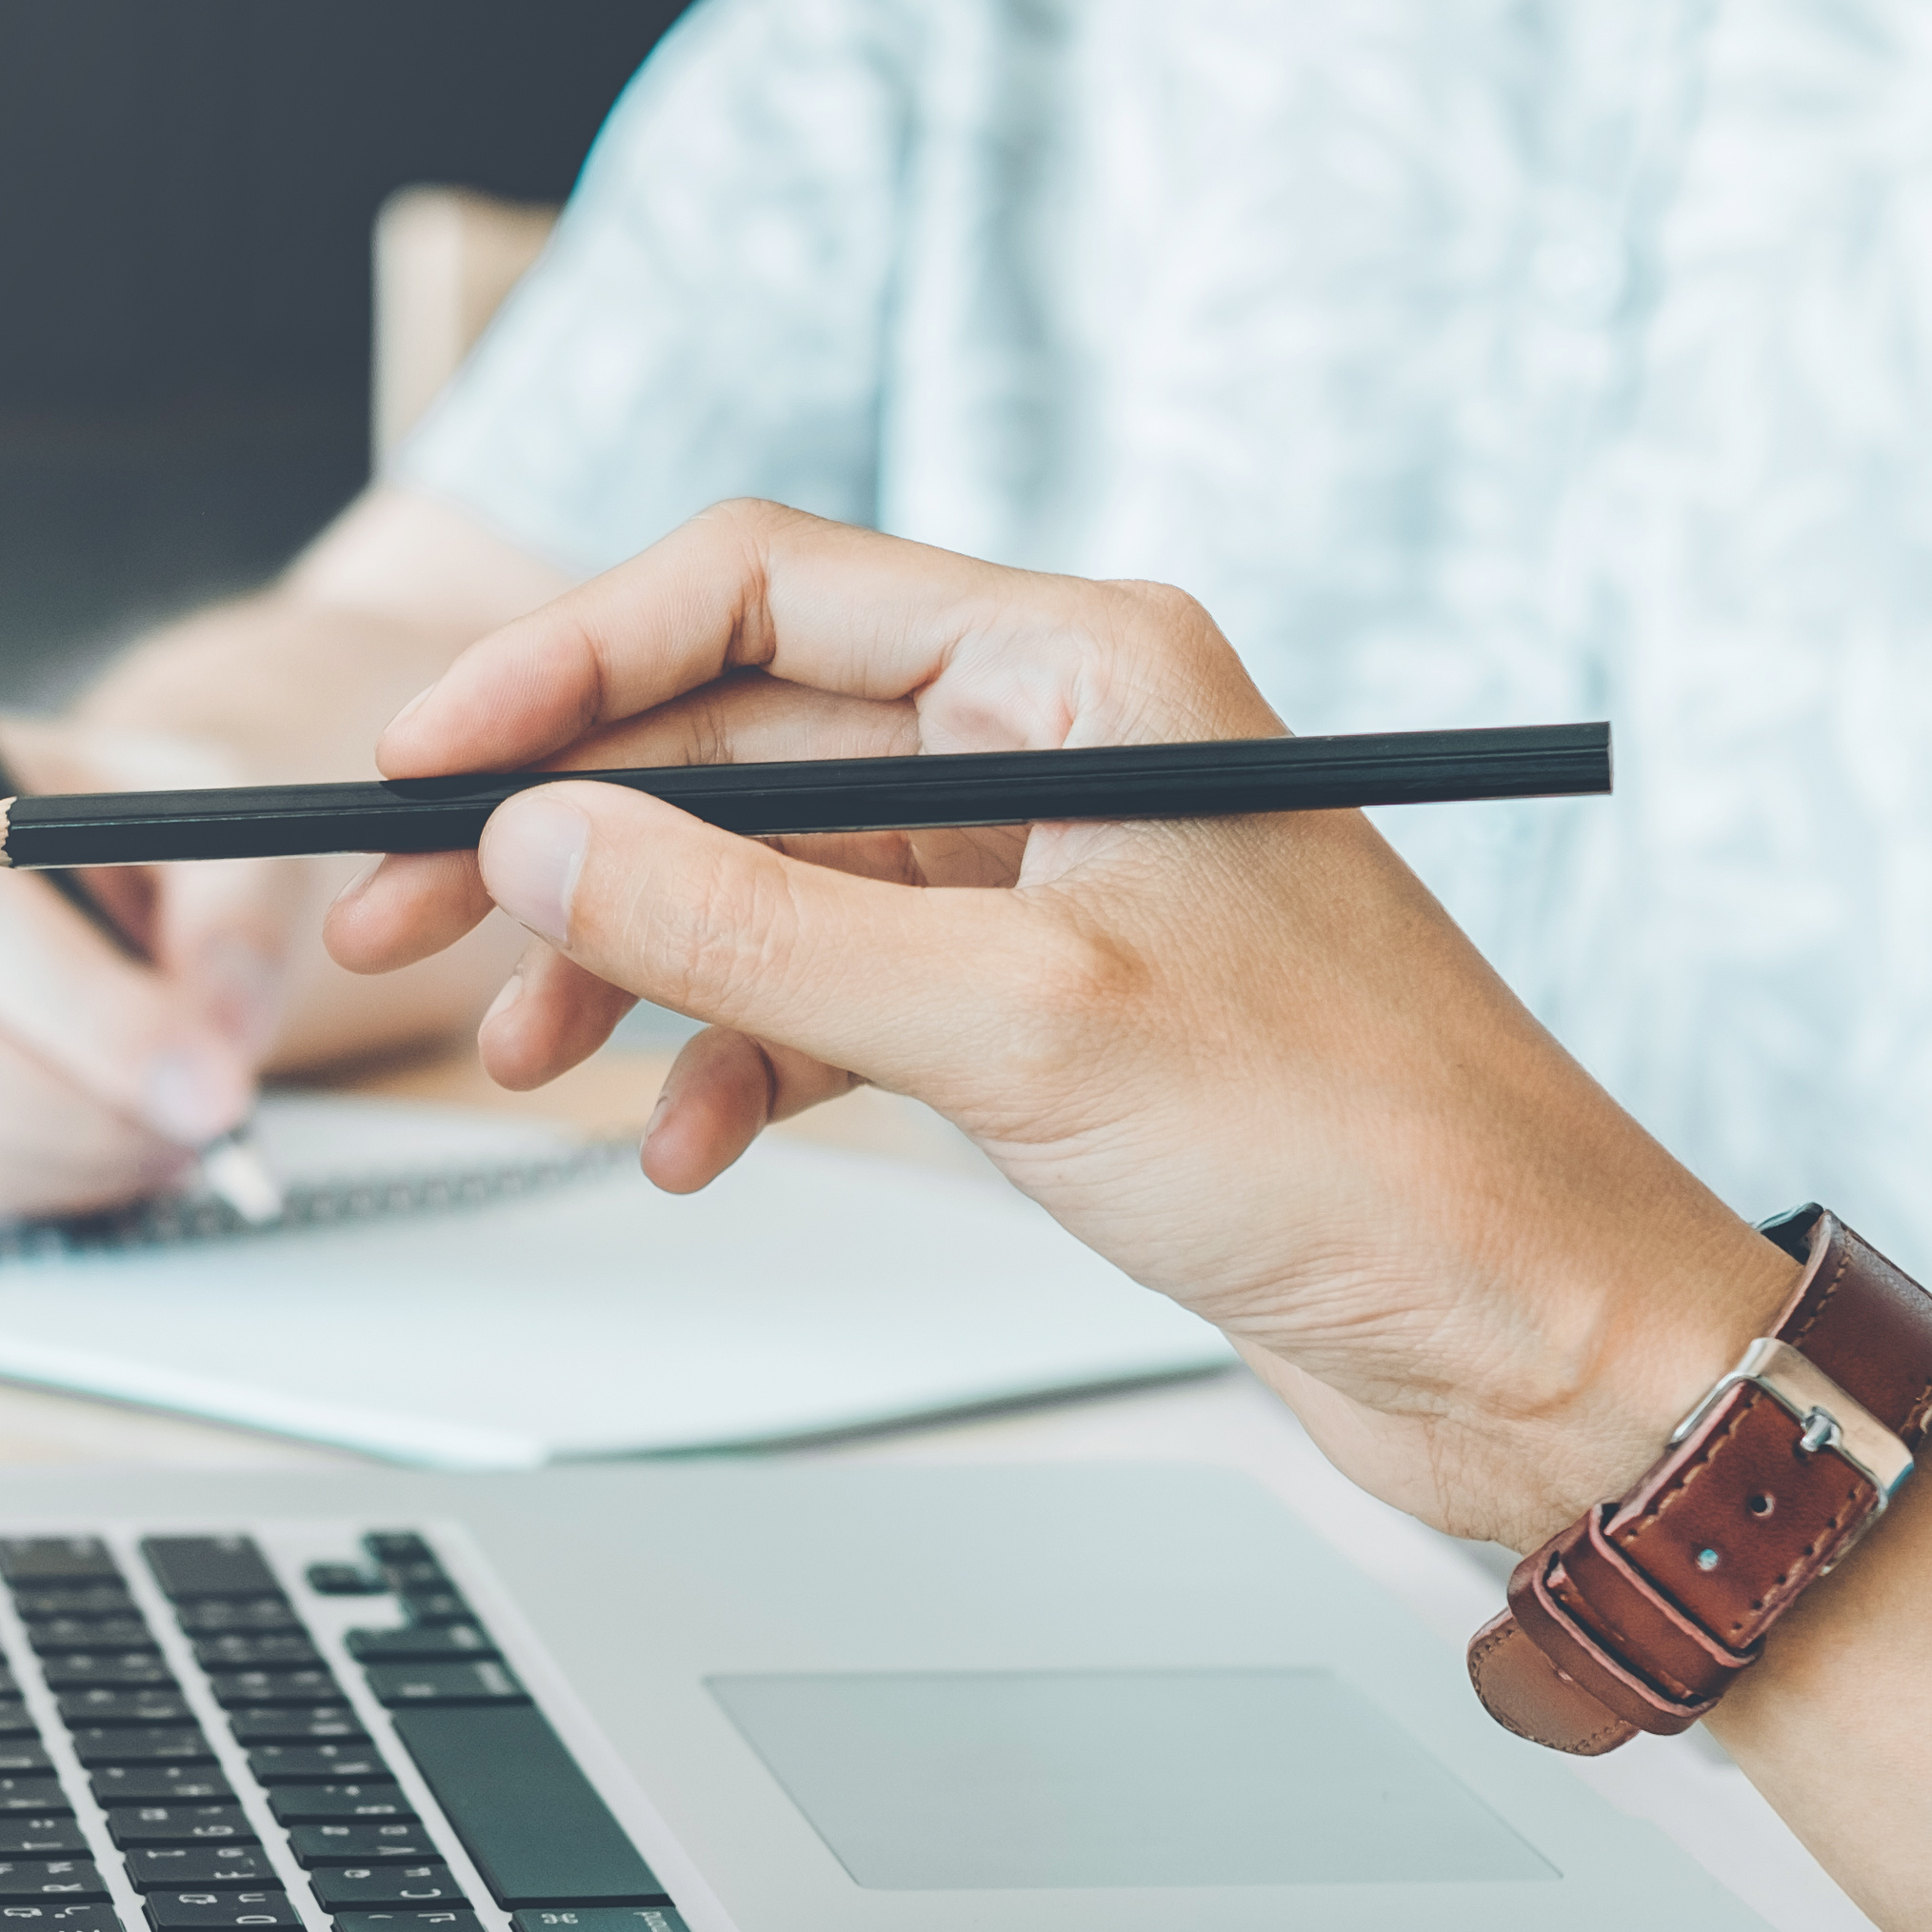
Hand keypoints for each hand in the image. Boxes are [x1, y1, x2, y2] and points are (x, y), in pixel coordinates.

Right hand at [0, 687, 316, 1235]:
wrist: (52, 882)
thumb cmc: (113, 841)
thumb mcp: (208, 822)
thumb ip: (237, 911)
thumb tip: (219, 1033)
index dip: (86, 1010)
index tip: (210, 1084)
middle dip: (69, 1108)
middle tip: (196, 1133)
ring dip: (38, 1162)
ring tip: (152, 1143)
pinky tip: (72, 1163)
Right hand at [320, 500, 1780, 1541]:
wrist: (1536, 1345)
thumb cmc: (1368, 1158)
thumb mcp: (1018, 1030)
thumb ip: (759, 926)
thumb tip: (543, 844)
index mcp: (1086, 666)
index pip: (756, 586)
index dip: (562, 666)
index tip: (418, 765)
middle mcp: (1067, 743)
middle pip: (738, 735)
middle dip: (565, 837)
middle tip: (395, 929)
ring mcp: (1056, 879)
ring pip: (772, 876)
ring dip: (637, 962)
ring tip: (531, 1065)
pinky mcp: (1056, 1013)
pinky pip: (839, 995)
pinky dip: (746, 1061)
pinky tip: (696, 1147)